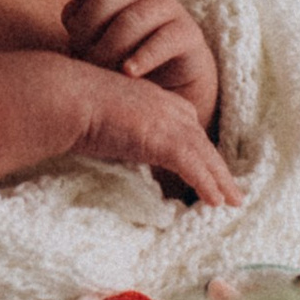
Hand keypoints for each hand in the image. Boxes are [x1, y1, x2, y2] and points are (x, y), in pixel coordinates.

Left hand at [65, 0, 221, 130]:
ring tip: (102, 72)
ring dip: (108, 51)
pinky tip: (128, 73)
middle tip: (84, 56)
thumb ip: (78, 18)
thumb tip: (72, 12)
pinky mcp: (188, 34)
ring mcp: (170, 6)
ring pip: (129, 22)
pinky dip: (141, 59)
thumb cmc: (120, 55)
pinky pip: (161, 41)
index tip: (77, 2)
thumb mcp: (93, 36)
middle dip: (86, 31)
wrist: (166, 86)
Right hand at [72, 68, 243, 209]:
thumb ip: (125, 135)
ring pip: (203, 156)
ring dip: (220, 182)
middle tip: (233, 193)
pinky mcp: (162, 138)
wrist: (67, 98)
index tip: (210, 172)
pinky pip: (192, 166)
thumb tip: (124, 150)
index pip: (189, 133)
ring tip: (232, 202)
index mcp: (158, 102)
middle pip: (202, 145)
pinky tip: (216, 201)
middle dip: (218, 170)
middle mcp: (170, 109)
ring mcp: (167, 122)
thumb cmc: (77, 109)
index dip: (202, 155)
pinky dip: (206, 184)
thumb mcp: (111, 122)